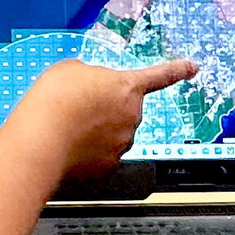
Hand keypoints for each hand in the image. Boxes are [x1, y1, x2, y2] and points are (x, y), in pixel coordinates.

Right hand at [5, 58, 196, 177]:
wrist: (41, 139)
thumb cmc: (55, 100)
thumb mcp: (71, 69)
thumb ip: (90, 75)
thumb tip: (88, 86)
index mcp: (127, 86)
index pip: (159, 76)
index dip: (177, 70)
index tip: (192, 68)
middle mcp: (131, 116)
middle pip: (125, 108)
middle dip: (107, 107)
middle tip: (78, 104)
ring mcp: (121, 143)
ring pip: (113, 133)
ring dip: (96, 128)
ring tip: (69, 124)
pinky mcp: (107, 166)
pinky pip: (101, 154)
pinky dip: (88, 151)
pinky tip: (70, 144)